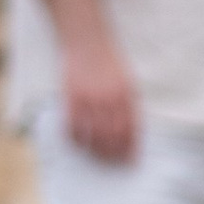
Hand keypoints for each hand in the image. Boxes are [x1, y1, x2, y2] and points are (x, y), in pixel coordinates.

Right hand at [61, 38, 137, 161]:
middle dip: (114, 155)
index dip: (131, 149)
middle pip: (113, 137)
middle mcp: (109, 99)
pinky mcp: (71, 97)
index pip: (131, 130)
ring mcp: (89, 99)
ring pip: (94, 136)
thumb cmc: (108, 59)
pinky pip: (73, 126)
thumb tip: (131, 129)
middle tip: (112, 163)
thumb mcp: (126, 78)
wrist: (86, 39)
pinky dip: (75, 139)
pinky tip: (78, 142)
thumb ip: (129, 102)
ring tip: (96, 156)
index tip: (130, 161)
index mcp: (127, 95)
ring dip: (96, 151)